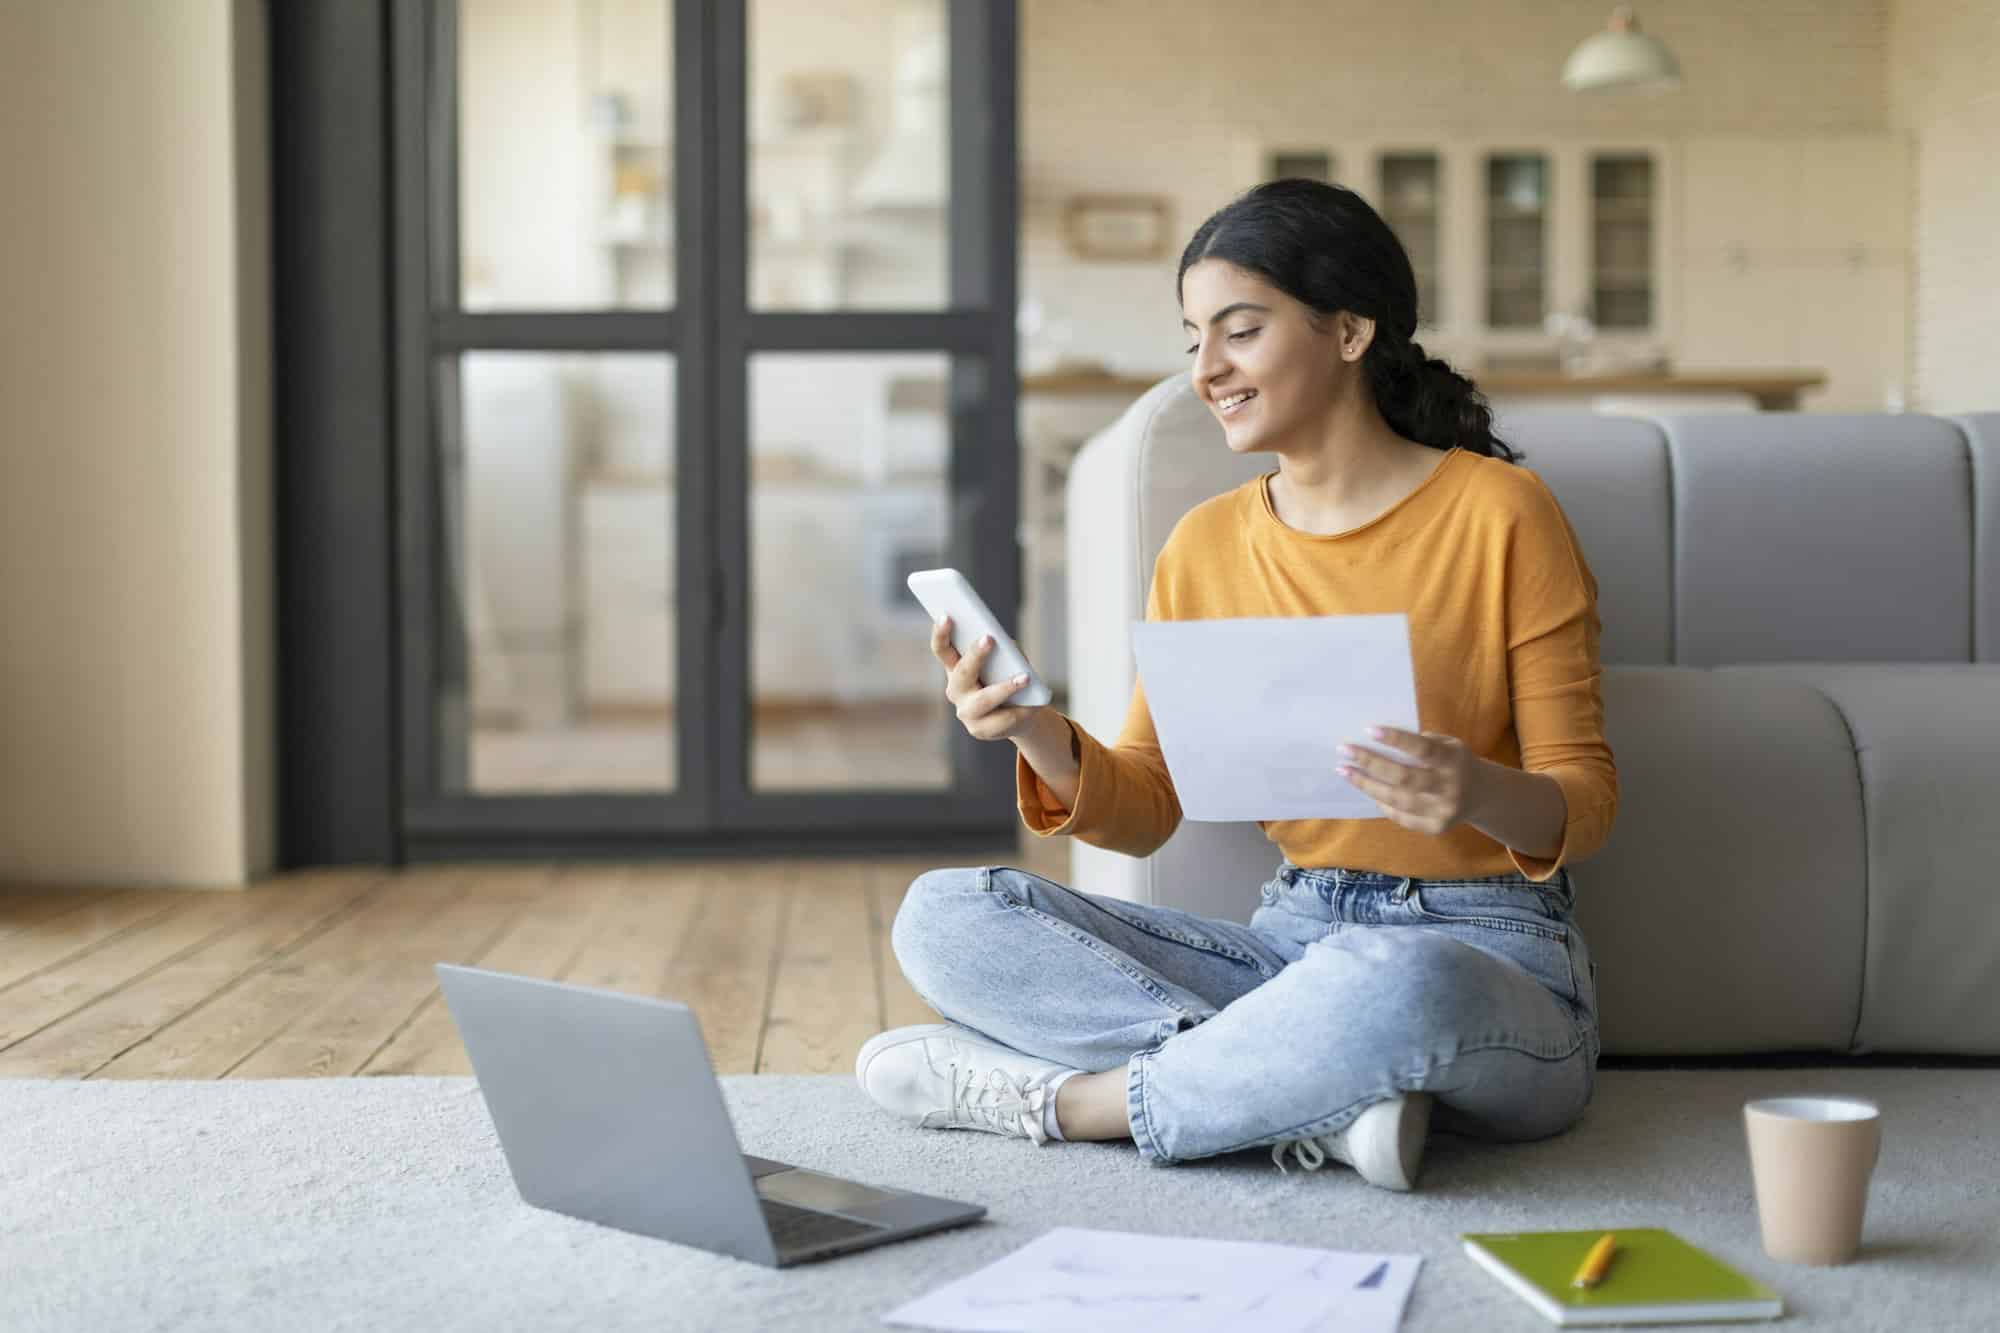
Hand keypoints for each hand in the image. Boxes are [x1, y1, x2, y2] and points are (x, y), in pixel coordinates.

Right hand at [931, 616, 1045, 742]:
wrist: (1020, 713)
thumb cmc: (1008, 677)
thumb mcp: (1007, 660)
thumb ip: (1004, 651)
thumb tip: (1008, 647)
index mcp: (956, 668)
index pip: (942, 649)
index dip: (941, 633)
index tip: (947, 617)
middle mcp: (955, 689)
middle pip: (962, 672)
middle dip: (975, 655)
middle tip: (989, 639)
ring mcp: (966, 712)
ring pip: (983, 700)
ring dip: (1004, 688)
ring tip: (1024, 678)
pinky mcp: (980, 730)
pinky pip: (1000, 720)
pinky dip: (1019, 711)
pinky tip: (1032, 706)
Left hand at [1338, 726, 1482, 835]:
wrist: (1482, 795)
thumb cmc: (1455, 762)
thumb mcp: (1448, 744)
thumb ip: (1422, 743)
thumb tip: (1379, 740)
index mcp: (1454, 761)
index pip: (1422, 749)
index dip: (1396, 739)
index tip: (1369, 730)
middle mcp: (1450, 788)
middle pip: (1404, 778)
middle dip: (1370, 763)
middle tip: (1344, 751)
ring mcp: (1442, 811)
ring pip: (1397, 800)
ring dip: (1367, 785)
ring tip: (1345, 771)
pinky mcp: (1434, 828)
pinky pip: (1401, 816)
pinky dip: (1382, 803)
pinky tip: (1368, 789)